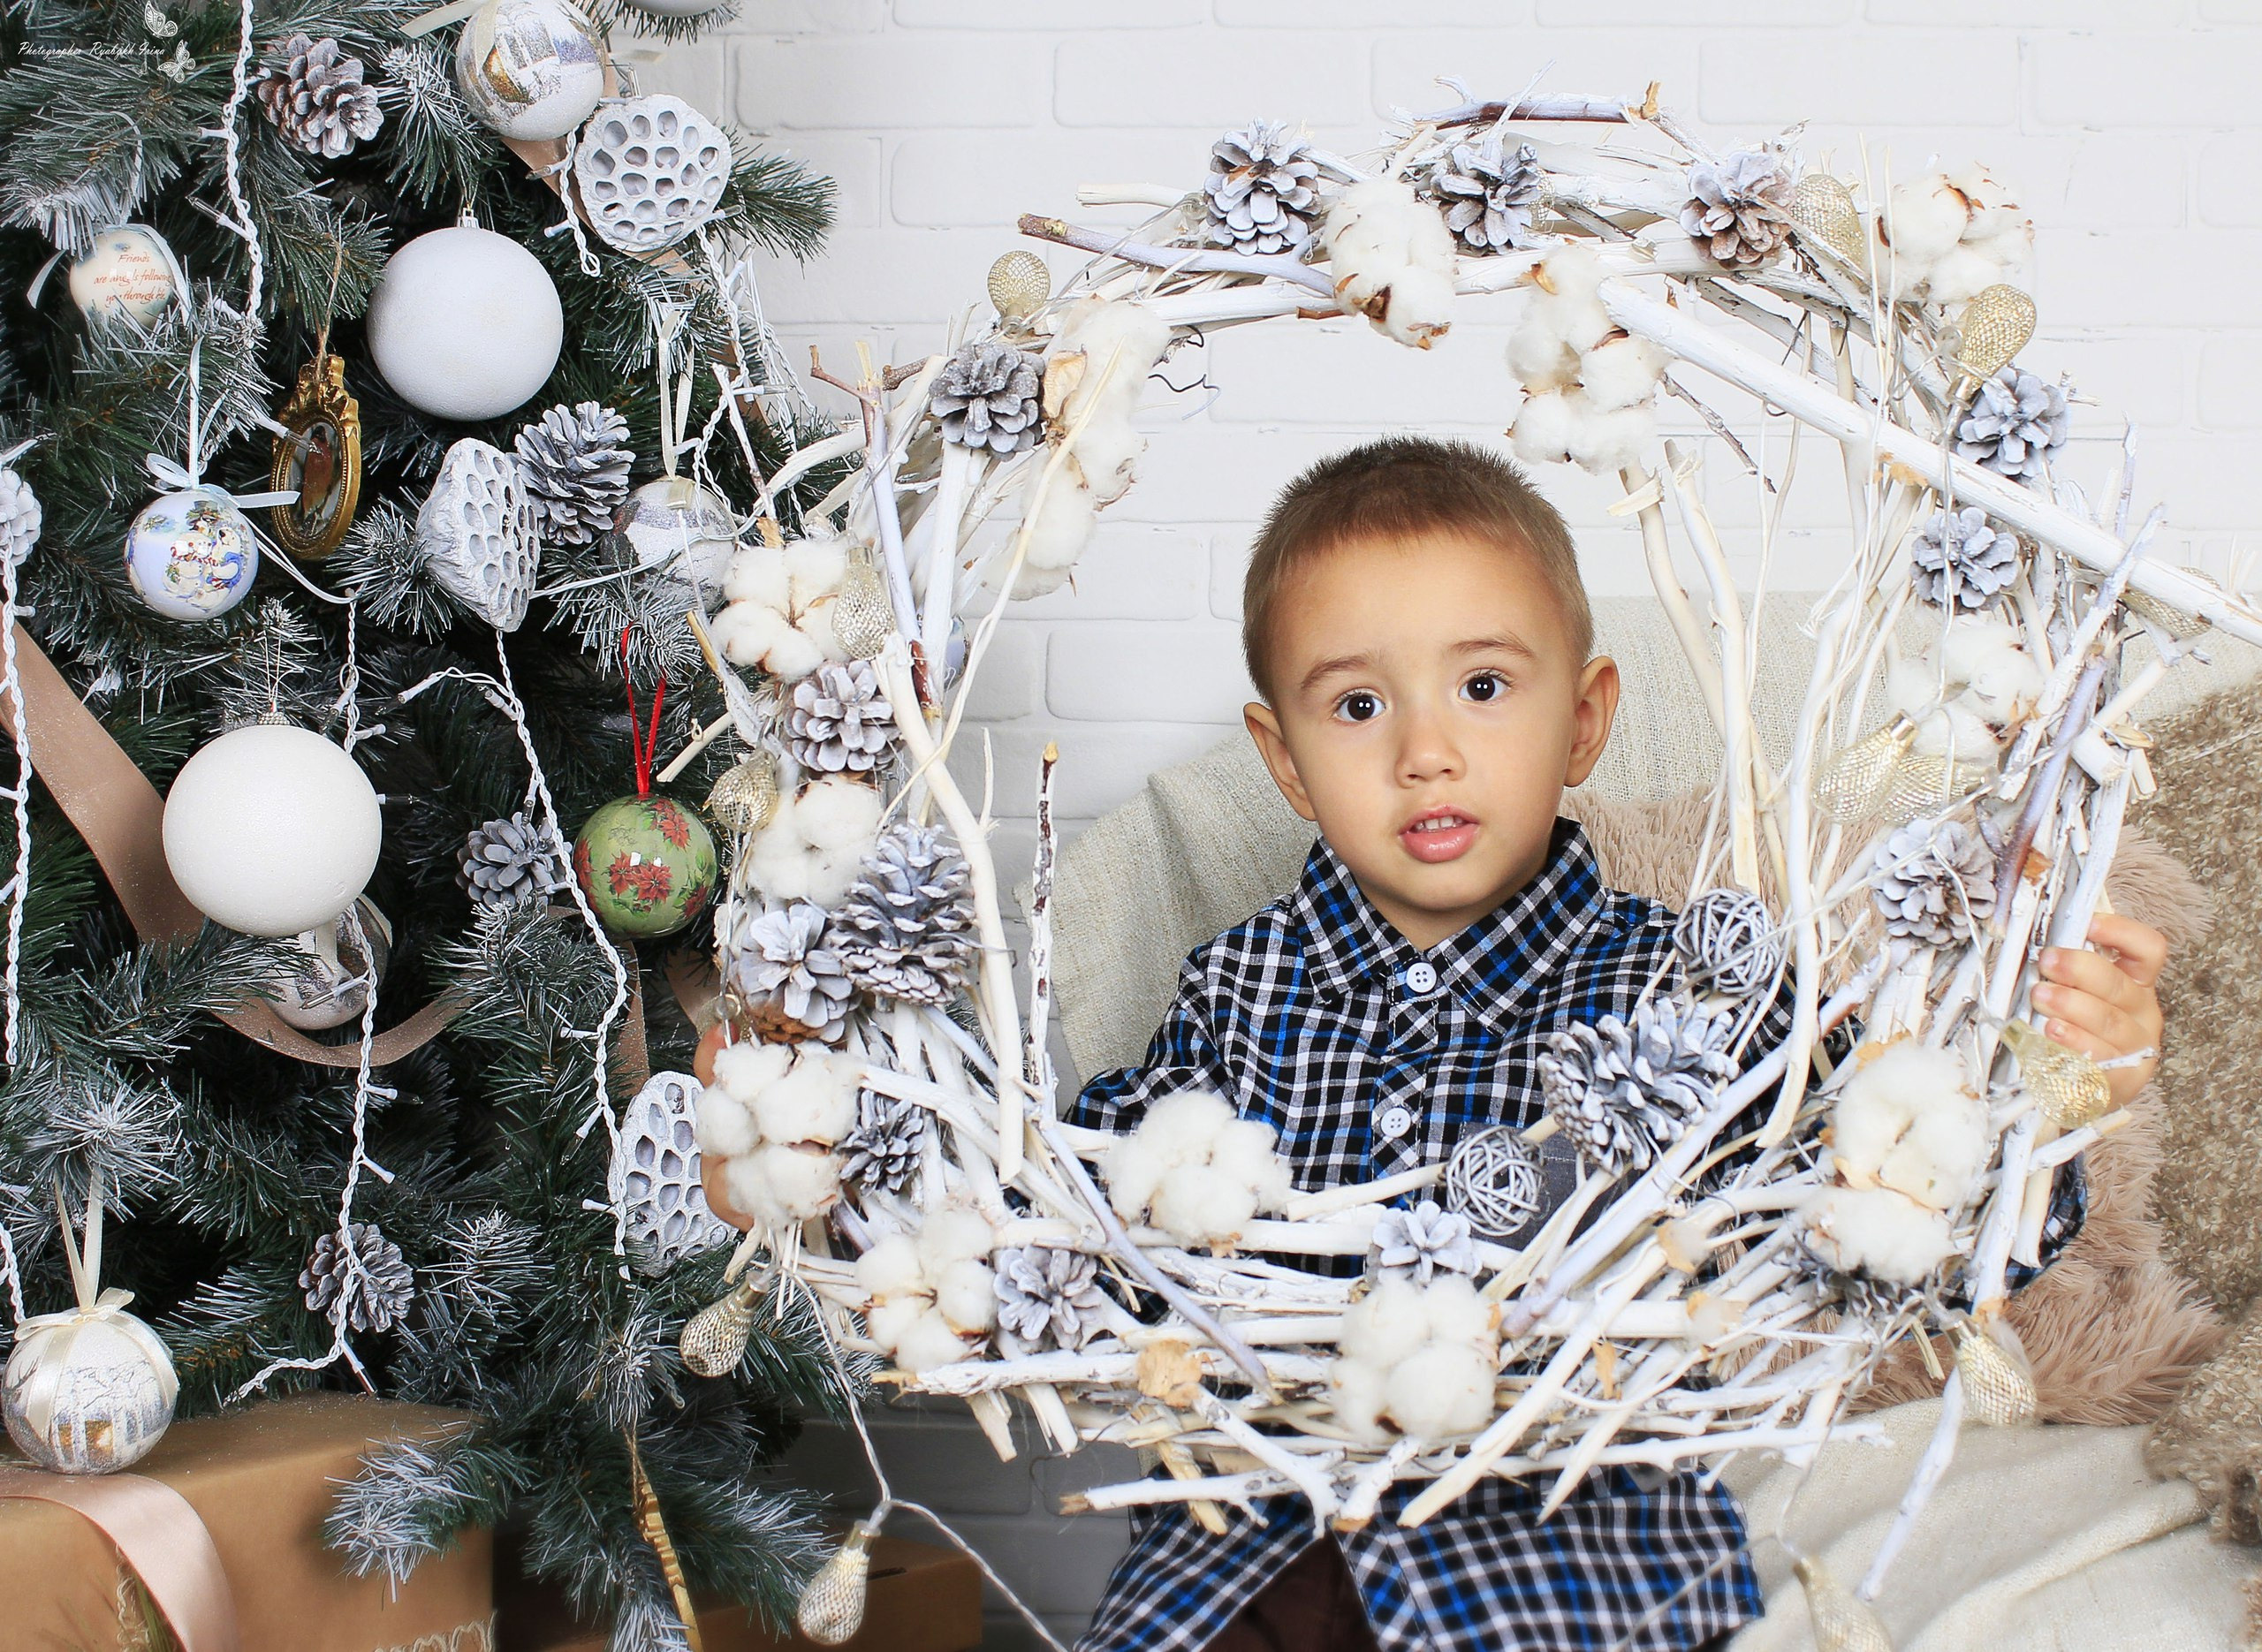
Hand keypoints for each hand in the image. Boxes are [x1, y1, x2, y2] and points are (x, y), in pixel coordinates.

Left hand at [2033, 911, 2167, 1107]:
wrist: (2085, 1090)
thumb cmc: (2078, 1031)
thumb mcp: (2077, 994)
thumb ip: (2067, 969)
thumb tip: (2037, 934)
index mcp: (2136, 984)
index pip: (2147, 950)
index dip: (2122, 933)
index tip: (2088, 923)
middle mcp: (2142, 1014)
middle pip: (2119, 986)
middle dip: (2080, 969)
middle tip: (2046, 962)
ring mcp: (2135, 1049)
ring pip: (2109, 1022)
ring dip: (2072, 1006)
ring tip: (2041, 997)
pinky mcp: (2122, 1082)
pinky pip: (2100, 1062)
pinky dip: (2074, 1046)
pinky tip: (2051, 1036)